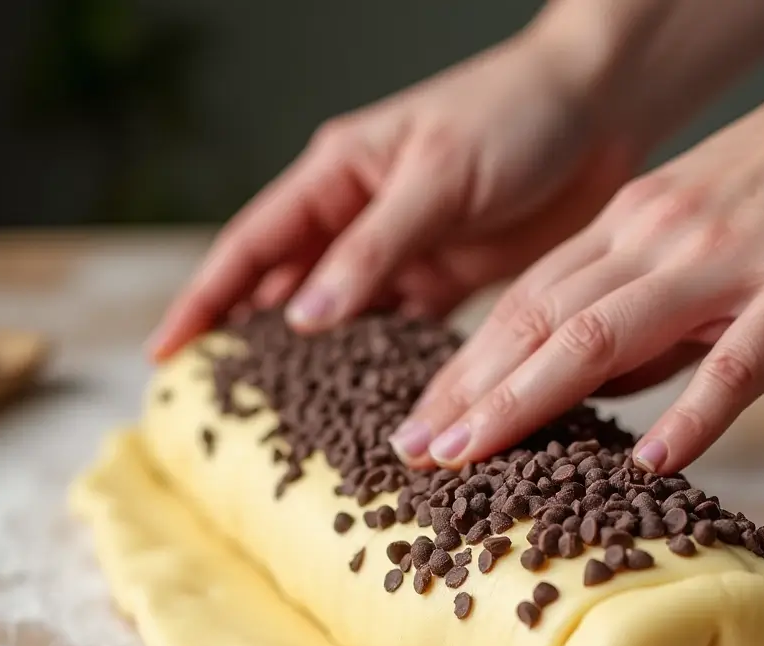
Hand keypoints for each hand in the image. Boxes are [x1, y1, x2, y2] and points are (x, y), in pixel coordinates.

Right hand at [147, 25, 642, 360]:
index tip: (166, 350)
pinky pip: (403, 331)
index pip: (252, 244)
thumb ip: (372, 250)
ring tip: (287, 416)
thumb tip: (303, 318)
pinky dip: (384, 366)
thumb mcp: (436, 178)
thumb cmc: (512, 118)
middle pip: (286, 288)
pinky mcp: (449, 281)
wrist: (597, 112)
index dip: (205, 298)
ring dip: (317, 364)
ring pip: (342, 318)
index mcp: (339, 177)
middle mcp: (360, 219)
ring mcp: (403, 254)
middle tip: (219, 399)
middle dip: (249, 339)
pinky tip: (370, 402)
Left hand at [394, 0, 763, 474]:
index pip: (526, 303)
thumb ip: (642, 307)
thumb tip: (594, 383)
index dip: (466, 366)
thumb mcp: (696, 231)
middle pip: (540, 320)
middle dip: (470, 391)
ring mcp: (727, 262)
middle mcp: (659, 240)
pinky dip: (694, 408)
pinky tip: (655, 459)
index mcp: (631, 228)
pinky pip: (738, 357)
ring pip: (605, 333)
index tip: (422, 421)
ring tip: (474, 458)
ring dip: (530, 399)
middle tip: (414, 450)